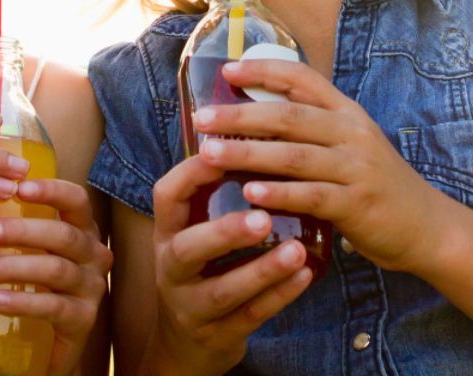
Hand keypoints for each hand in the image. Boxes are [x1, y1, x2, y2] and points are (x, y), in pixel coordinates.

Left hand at [0, 177, 112, 375]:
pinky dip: (21, 302)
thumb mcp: (35, 251)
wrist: (55, 340)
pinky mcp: (84, 318)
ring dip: (12, 267)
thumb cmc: (38, 283)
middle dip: (20, 231)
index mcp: (84, 230)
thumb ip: (17, 230)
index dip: (51, 191)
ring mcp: (93, 287)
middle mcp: (95, 254)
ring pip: (55, 269)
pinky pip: (52, 306)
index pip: (77, 200)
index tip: (18, 187)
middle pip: (62, 235)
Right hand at [146, 153, 314, 373]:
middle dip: (224, 232)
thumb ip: (213, 193)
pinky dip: (279, 297)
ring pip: (222, 291)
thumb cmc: (202, 268)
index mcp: (168, 233)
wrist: (188, 341)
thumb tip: (251, 131)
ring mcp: (191, 306)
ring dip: (261, 271)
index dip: (191, 173)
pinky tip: (305, 276)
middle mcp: (171, 268)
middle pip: (189, 249)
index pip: (167, 197)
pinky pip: (250, 317)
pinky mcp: (217, 335)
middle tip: (263, 217)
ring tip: (297, 250)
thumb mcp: (194, 230)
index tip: (223, 151)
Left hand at [192, 58, 449, 273]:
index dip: (264, 71)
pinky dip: (279, 193)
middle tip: (202, 118)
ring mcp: (356, 167)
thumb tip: (255, 117)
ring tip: (210, 153)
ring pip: (294, 155)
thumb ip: (313, 130)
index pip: (303, 78)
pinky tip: (250, 193)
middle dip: (241, 115)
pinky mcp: (357, 204)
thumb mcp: (351, 145)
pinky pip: (312, 195)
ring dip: (248, 153)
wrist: (426, 226)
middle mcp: (353, 133)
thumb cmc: (376, 185)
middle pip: (289, 116)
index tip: (227, 71)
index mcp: (347, 112)